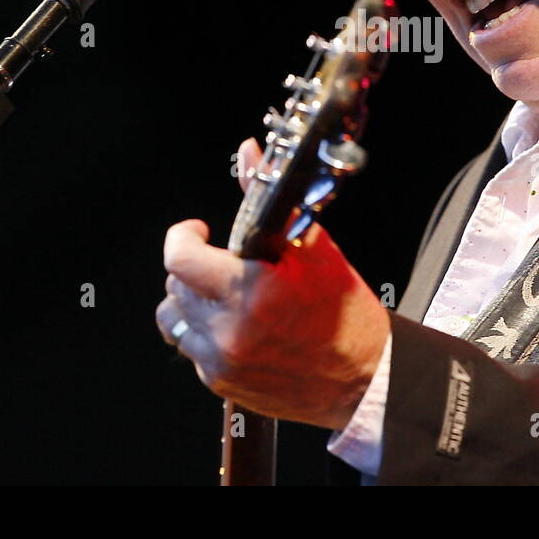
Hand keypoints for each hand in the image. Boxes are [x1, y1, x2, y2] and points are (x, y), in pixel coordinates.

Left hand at [155, 138, 389, 430]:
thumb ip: (270, 200)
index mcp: (250, 293)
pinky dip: (206, 332)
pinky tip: (238, 325)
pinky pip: (192, 348)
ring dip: (193, 301)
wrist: (364, 378)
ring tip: (227, 296)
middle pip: (174, 285)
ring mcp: (221, 361)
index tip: (200, 231)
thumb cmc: (345, 314)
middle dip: (196, 267)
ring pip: (174, 318)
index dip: (183, 236)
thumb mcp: (314, 249)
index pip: (178, 257)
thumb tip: (250, 155)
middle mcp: (228, 331)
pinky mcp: (221, 383)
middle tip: (229, 265)